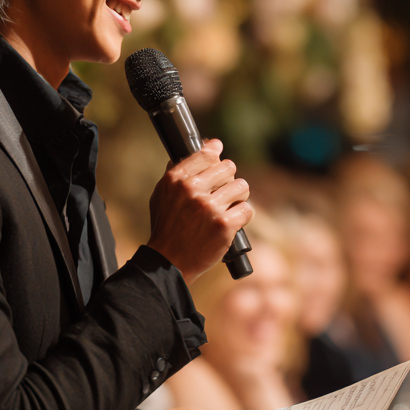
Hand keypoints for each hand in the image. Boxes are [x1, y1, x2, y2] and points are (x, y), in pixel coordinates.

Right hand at [145, 139, 252, 281]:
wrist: (169, 261)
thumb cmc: (166, 227)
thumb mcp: (162, 195)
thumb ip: (178, 172)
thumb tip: (204, 147)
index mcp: (176, 179)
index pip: (207, 154)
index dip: (216, 154)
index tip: (219, 154)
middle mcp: (193, 190)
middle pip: (229, 167)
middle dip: (228, 179)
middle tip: (223, 192)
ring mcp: (209, 208)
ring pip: (242, 186)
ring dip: (239, 196)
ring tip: (230, 206)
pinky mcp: (224, 225)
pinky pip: (247, 209)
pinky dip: (243, 216)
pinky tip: (234, 221)